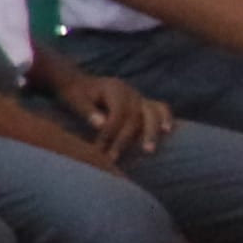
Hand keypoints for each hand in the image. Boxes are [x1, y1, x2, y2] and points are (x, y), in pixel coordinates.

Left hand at [52, 69, 168, 162]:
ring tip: (148, 151)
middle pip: (137, 115)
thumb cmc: (76, 93)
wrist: (81, 84)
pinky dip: (166, 118)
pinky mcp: (144, 104)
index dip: (110, 132)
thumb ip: (87, 111)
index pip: (118, 113)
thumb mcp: (75, 99)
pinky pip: (160, 108)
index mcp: (114, 88)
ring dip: (150, 133)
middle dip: (126, 138)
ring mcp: (139, 97)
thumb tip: (101, 125)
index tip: (98, 148)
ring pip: (152, 113)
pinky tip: (167, 131)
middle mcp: (130, 92)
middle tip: (113, 158)